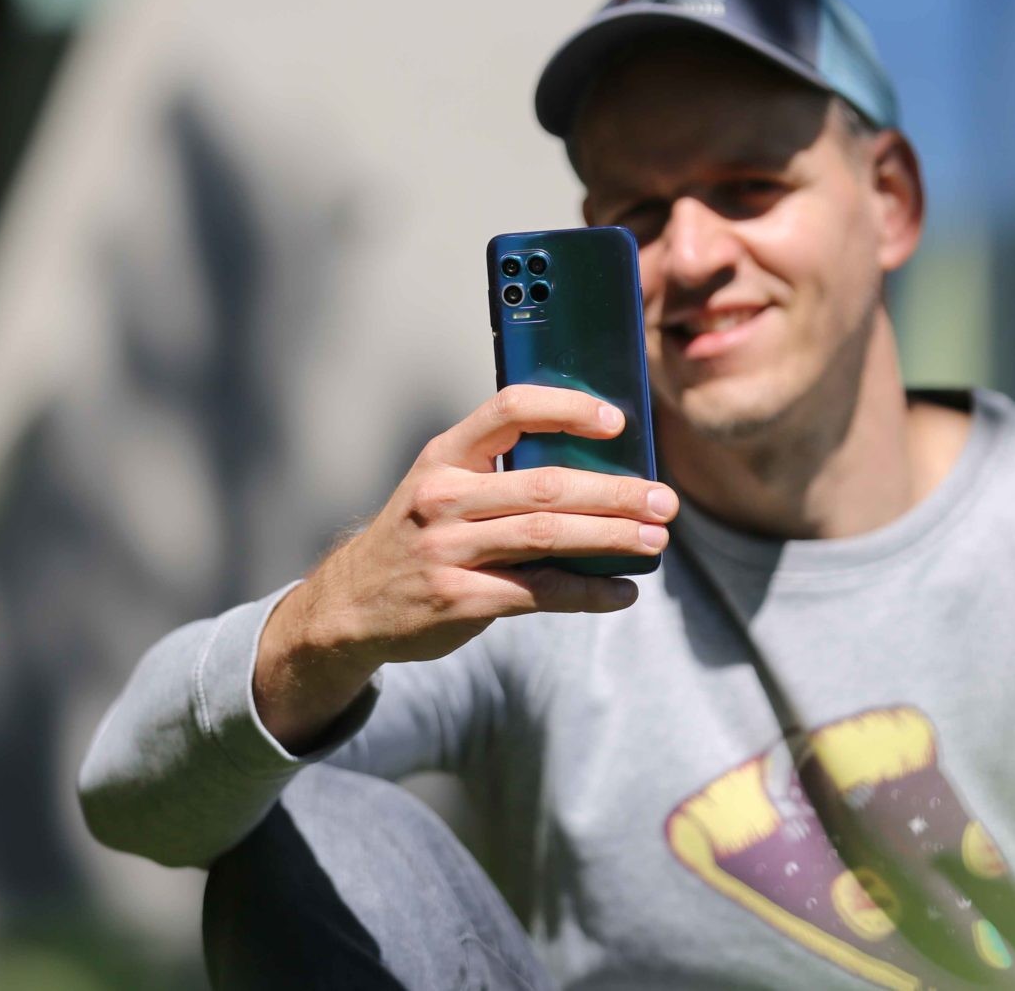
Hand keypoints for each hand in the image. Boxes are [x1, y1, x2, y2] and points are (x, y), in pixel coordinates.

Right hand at [255, 385, 676, 750]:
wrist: (351, 605)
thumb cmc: (418, 535)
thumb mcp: (439, 486)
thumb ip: (498, 470)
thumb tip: (596, 463)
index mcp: (444, 456)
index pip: (509, 410)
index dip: (567, 409)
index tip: (617, 421)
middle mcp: (444, 498)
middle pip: (546, 485)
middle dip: (615, 492)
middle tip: (664, 500)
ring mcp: (449, 550)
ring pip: (550, 536)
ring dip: (613, 538)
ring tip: (656, 540)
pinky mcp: (461, 599)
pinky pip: (541, 592)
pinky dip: (590, 593)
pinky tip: (623, 592)